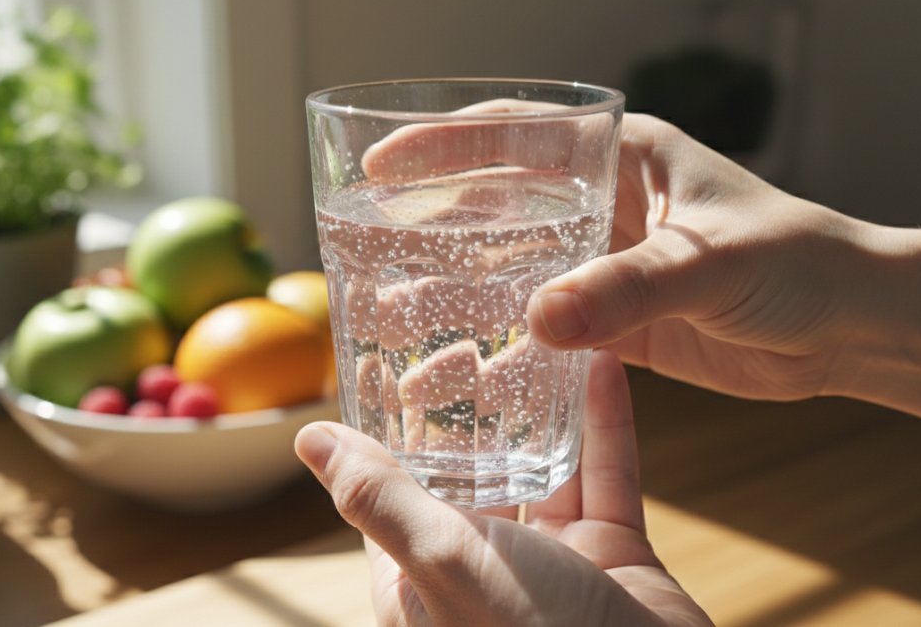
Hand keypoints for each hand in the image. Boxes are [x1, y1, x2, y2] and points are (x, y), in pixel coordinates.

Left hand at [294, 351, 714, 626]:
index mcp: (421, 581)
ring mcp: (549, 563)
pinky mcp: (611, 555)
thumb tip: (308, 440)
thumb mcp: (440, 560)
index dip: (383, 436)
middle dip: (466, 412)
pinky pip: (604, 476)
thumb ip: (379, 498)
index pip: (387, 496)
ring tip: (532, 340)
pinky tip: (598, 367)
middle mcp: (481, 570)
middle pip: (465, 475)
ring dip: (537, 411)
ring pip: (538, 470)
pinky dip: (602, 425)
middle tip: (464, 340)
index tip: (386, 370)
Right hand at [363, 108, 878, 401]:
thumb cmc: (796, 264)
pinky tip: (462, 355)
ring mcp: (603, 261)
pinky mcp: (613, 318)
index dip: (444, 146)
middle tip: (368, 239)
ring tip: (398, 306)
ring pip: (514, 264)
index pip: (518, 136)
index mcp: (623, 157)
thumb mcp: (709, 262)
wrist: (848, 328)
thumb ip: (627, 289)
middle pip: (499, 200)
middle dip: (434, 217)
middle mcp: (603, 203)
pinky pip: (543, 322)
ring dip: (461, 282)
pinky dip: (503, 336)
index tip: (381, 163)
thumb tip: (537, 321)